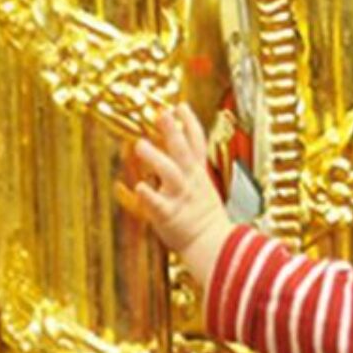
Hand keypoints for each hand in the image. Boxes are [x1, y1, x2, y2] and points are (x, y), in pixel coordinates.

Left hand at [117, 107, 236, 286]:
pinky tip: (139, 186)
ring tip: (140, 144)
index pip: (197, 142)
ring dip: (156, 158)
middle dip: (173, 131)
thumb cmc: (202, 217)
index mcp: (198, 174)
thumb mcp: (202, 187)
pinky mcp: (170, 216)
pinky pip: (159, 204)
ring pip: (171, 173)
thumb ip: (189, 169)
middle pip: (184, 151)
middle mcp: (191, 182)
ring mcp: (181, 198)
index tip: (179, 105)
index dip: (189, 123)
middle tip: (162, 113)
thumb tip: (177, 155)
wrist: (212, 246)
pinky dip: (149, 195)